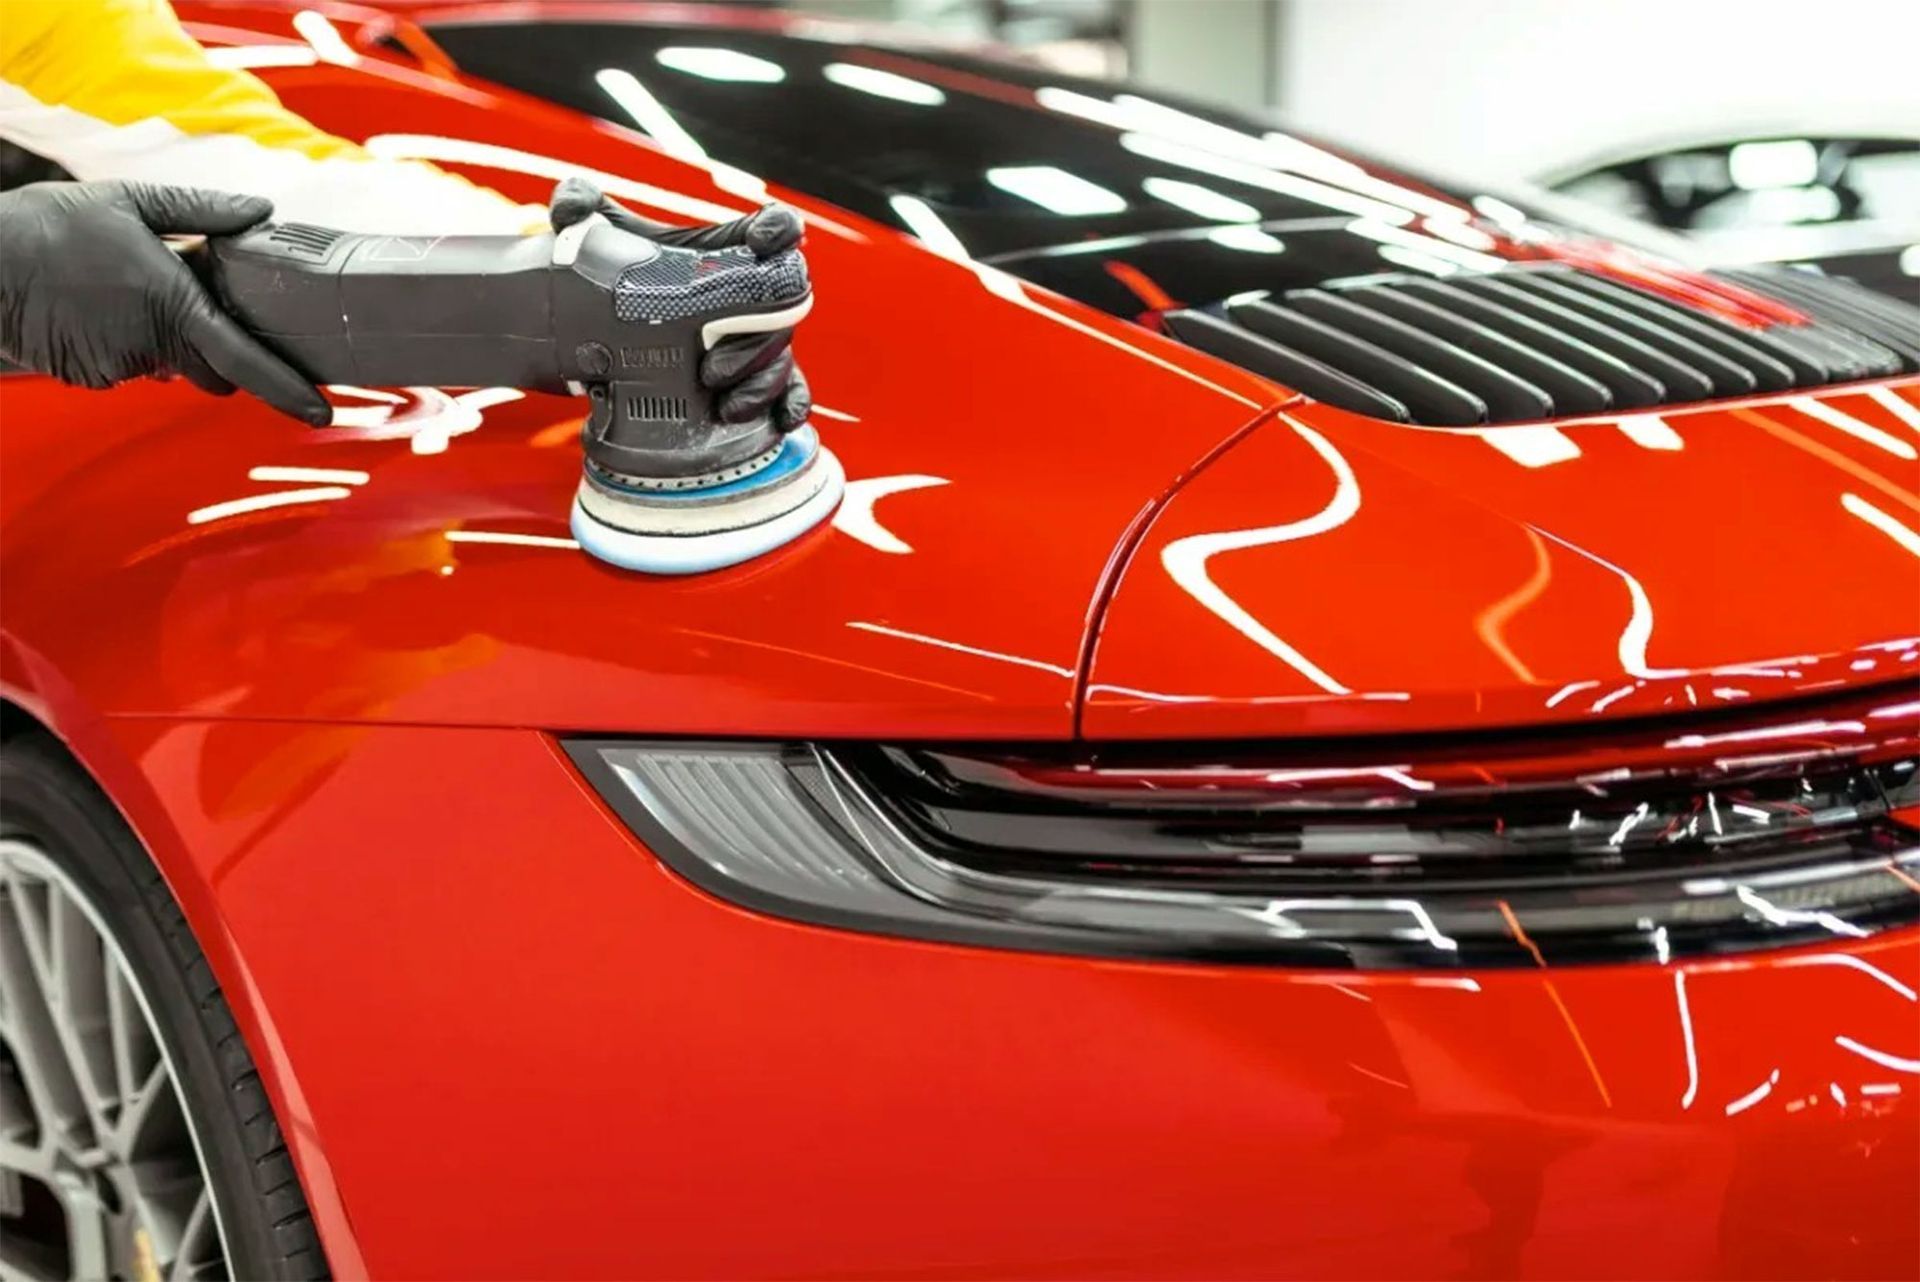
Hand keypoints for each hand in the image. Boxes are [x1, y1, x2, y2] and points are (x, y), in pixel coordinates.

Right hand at [0, 180, 329, 424]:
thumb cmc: (48, 225)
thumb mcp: (130, 202)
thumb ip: (202, 211)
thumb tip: (260, 211)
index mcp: (172, 303)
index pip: (245, 360)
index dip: (287, 389)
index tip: (321, 409)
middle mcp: (150, 344)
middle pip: (214, 371)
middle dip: (217, 352)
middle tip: (190, 304)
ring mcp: (118, 366)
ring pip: (167, 366)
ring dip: (162, 340)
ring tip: (120, 291)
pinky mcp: (90, 377)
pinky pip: (126, 367)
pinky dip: (122, 345)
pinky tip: (94, 308)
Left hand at [549, 177, 810, 432]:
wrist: (617, 331)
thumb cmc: (627, 275)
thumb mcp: (600, 237)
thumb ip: (580, 207)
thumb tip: (568, 207)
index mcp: (730, 249)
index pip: (775, 228)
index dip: (779, 230)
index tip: (761, 242)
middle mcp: (755, 293)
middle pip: (782, 309)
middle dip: (754, 343)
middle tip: (709, 368)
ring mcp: (760, 336)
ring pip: (781, 357)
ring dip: (760, 384)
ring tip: (725, 406)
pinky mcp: (760, 374)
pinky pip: (792, 389)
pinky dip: (790, 404)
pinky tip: (781, 419)